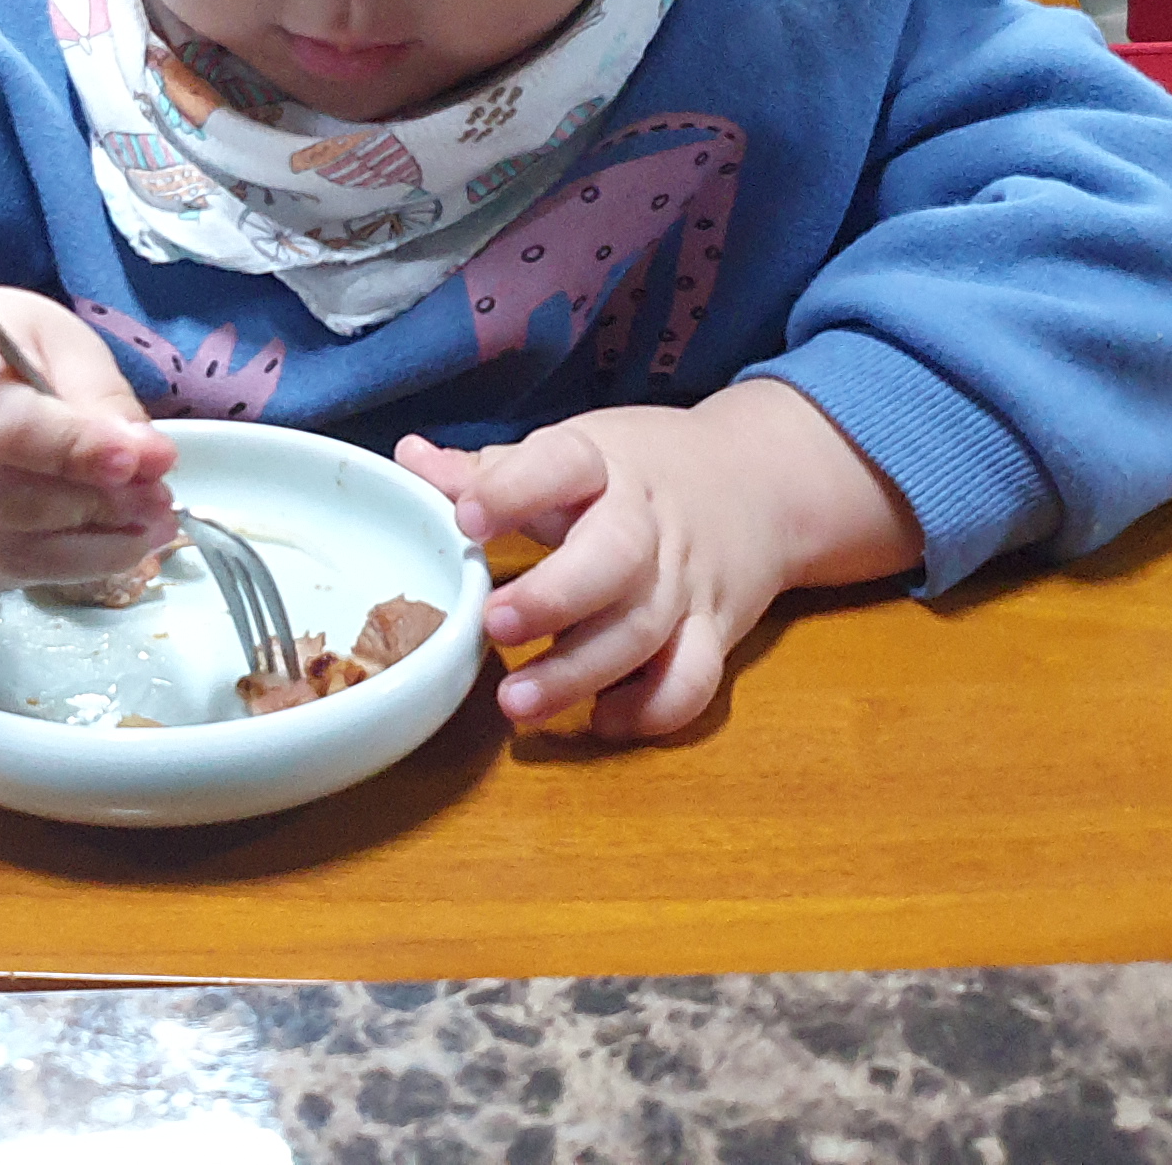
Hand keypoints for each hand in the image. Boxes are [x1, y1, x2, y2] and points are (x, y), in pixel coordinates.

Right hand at [0, 276, 177, 587]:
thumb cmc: (4, 350)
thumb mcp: (61, 343)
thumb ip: (103, 400)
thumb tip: (151, 461)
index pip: (6, 426)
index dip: (77, 452)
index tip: (145, 461)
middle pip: (4, 503)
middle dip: (96, 512)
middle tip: (160, 503)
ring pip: (3, 555)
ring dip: (90, 555)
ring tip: (148, 530)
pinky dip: (64, 569)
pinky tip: (106, 544)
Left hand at [394, 381, 920, 738]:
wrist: (763, 484)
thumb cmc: (641, 470)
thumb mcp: (576, 451)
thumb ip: (493, 468)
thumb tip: (408, 458)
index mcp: (605, 466)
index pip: (563, 463)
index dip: (514, 489)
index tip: (467, 518)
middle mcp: (649, 525)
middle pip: (614, 560)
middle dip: (554, 597)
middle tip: (495, 624)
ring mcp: (685, 583)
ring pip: (644, 632)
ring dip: (580, 674)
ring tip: (516, 704)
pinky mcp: (716, 632)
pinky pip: (694, 680)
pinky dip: (652, 709)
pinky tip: (600, 720)